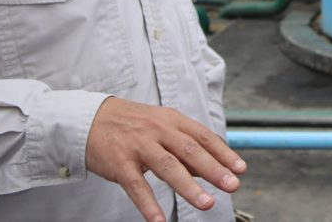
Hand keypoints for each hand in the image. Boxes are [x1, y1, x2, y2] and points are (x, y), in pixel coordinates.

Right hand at [86, 97, 246, 221]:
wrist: (90, 119)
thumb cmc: (132, 125)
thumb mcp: (162, 127)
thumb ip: (186, 147)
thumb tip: (214, 166)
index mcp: (172, 120)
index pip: (203, 136)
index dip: (223, 153)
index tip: (241, 169)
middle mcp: (158, 130)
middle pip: (190, 150)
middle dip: (214, 169)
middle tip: (233, 185)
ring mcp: (138, 146)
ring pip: (168, 167)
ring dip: (189, 187)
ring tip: (207, 204)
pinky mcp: (119, 163)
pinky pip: (136, 186)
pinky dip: (148, 204)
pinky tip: (159, 221)